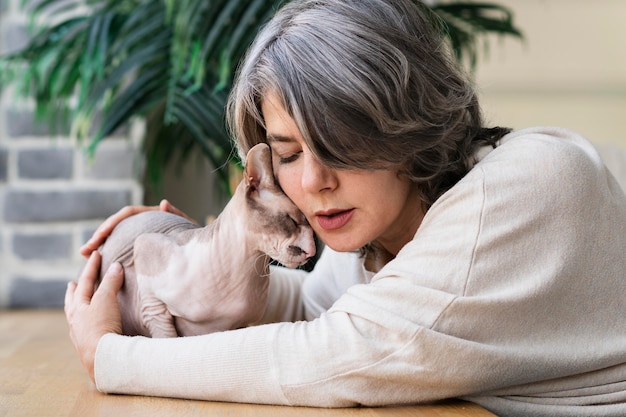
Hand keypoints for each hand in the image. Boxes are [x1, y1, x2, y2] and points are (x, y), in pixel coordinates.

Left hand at [64, 251, 123, 382]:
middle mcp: (75, 321)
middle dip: (74, 291)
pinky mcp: (87, 347)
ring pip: (75, 317)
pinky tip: (86, 327)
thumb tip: (115, 266)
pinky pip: (82, 330)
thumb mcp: (106, 300)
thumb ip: (110, 283)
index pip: (86, 282)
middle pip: (72, 301)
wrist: (102, 358)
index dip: (92, 267)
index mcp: (78, 307)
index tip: (95, 254)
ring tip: (77, 305)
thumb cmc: (102, 327)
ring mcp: (79, 335)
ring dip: (77, 308)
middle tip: (72, 283)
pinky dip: (84, 324)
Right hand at [80, 199, 194, 256]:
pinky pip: (121, 251)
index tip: (101, 234)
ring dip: (100, 246)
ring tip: (85, 257)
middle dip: (99, 236)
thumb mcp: (189, 228)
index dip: (113, 222)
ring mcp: (140, 237)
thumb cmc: (198, 241)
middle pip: (117, 226)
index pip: (128, 214)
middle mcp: (144, 225)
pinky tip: (98, 266)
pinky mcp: (140, 251)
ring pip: (116, 239)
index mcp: (153, 216)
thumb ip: (178, 215)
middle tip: (85, 250)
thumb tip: (163, 203)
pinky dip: (110, 256)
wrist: (203, 258)